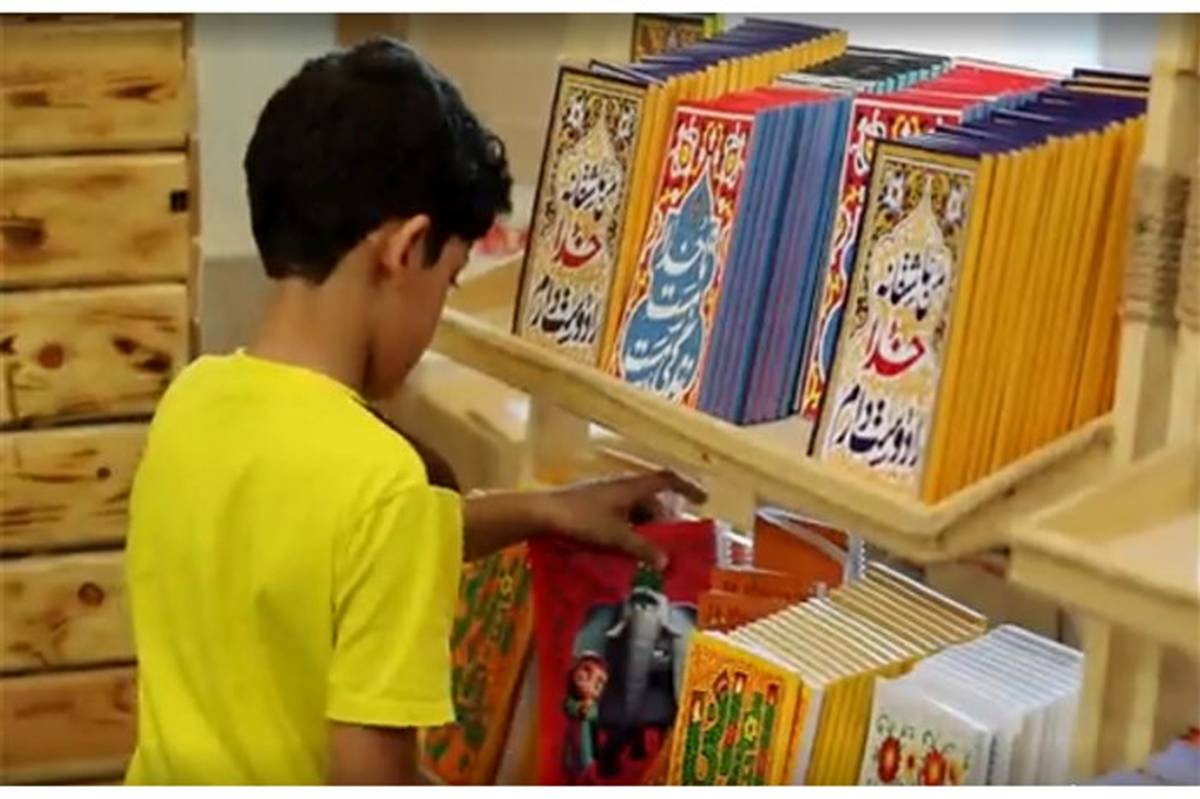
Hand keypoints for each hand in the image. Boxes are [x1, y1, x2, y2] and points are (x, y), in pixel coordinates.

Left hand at [535, 470, 707, 568]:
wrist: (542, 514)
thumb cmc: (581, 519)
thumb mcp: (615, 536)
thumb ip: (642, 547)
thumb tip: (666, 562)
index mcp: (631, 487)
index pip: (667, 480)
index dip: (687, 487)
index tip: (703, 500)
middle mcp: (621, 488)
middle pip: (652, 500)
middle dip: (664, 521)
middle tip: (671, 545)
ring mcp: (606, 497)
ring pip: (635, 511)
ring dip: (645, 529)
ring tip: (648, 554)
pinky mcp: (593, 507)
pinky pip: (621, 517)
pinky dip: (629, 531)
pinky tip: (625, 551)